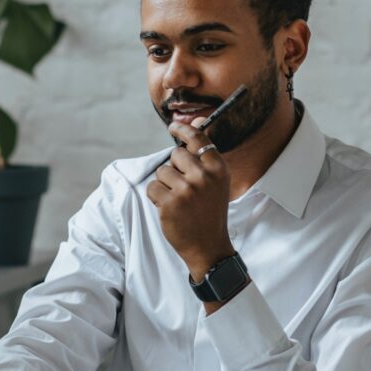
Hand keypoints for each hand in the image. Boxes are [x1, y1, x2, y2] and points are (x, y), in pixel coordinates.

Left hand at [146, 117, 234, 277]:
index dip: (183, 130)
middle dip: (174, 169)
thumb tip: (193, 124)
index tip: (173, 126)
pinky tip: (170, 209)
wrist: (208, 246)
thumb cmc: (209, 212)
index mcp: (218, 169)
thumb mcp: (216, 182)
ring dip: (165, 185)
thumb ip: (204, 157)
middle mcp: (204, 177)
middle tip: (184, 188)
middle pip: (175, 155)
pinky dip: (156, 198)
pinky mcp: (170, 203)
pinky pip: (152, 188)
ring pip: (162, 172)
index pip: (198, 139)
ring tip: (179, 201)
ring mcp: (186, 190)